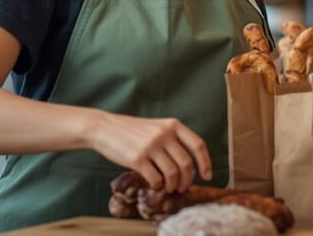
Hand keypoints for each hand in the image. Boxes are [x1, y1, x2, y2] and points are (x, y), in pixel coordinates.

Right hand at [86, 111, 211, 192]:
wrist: (105, 128)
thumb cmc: (133, 131)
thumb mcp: (157, 127)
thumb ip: (173, 140)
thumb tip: (190, 166)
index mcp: (173, 125)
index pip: (198, 145)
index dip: (206, 162)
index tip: (208, 175)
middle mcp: (164, 134)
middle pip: (186, 163)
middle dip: (188, 179)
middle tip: (183, 186)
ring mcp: (151, 146)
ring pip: (172, 173)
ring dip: (173, 185)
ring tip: (170, 187)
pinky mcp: (137, 158)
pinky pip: (155, 178)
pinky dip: (158, 185)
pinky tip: (155, 184)